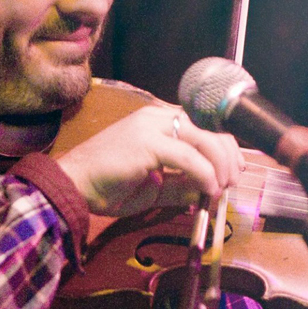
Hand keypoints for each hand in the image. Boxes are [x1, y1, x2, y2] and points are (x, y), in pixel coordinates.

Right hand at [55, 101, 243, 216]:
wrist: (74, 186)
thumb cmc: (107, 187)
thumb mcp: (153, 188)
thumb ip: (179, 186)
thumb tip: (206, 192)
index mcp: (157, 122)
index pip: (203, 127)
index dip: (225, 149)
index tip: (232, 173)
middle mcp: (157, 117)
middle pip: (210, 131)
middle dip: (228, 159)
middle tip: (231, 184)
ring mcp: (152, 126)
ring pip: (204, 140)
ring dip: (220, 167)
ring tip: (219, 189)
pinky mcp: (148, 141)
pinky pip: (189, 157)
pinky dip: (205, 175)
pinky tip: (207, 189)